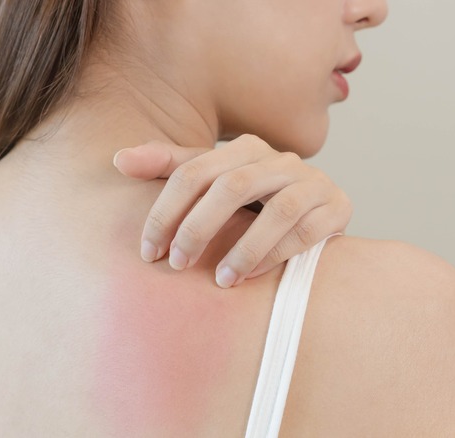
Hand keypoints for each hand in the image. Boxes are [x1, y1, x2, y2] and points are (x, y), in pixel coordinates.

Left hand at [112, 134, 351, 287]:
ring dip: (244, 246)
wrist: (313, 209)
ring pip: (278, 208)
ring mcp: (312, 181)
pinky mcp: (336, 206)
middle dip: (199, 228)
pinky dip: (278, 253)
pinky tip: (252, 275)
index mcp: (244, 148)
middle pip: (233, 186)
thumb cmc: (249, 199)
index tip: (148, 252)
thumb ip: (167, 167)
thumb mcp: (209, 179)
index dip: (166, 211)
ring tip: (219, 280)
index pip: (194, 172)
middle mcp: (279, 159)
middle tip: (177, 264)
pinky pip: (309, 230)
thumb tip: (118, 160)